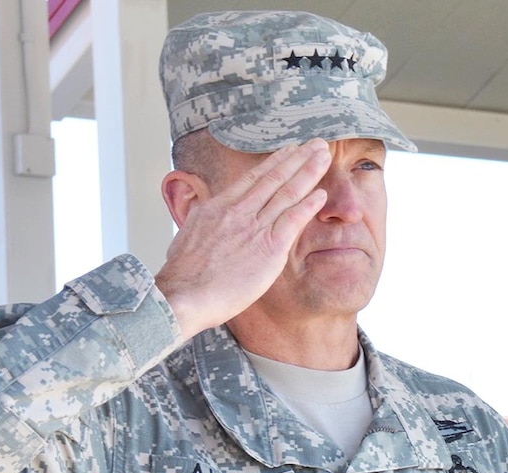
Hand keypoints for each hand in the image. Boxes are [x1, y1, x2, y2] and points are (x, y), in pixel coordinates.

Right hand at [155, 139, 332, 339]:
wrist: (184, 294)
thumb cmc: (183, 275)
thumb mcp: (187, 235)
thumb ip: (202, 221)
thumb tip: (203, 215)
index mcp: (218, 207)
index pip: (252, 179)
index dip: (275, 162)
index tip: (290, 150)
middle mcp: (238, 212)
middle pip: (274, 178)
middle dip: (298, 158)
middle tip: (316, 143)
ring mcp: (254, 228)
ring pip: (286, 192)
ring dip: (308, 172)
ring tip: (324, 156)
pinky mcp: (268, 248)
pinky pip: (292, 220)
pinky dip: (308, 205)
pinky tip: (321, 194)